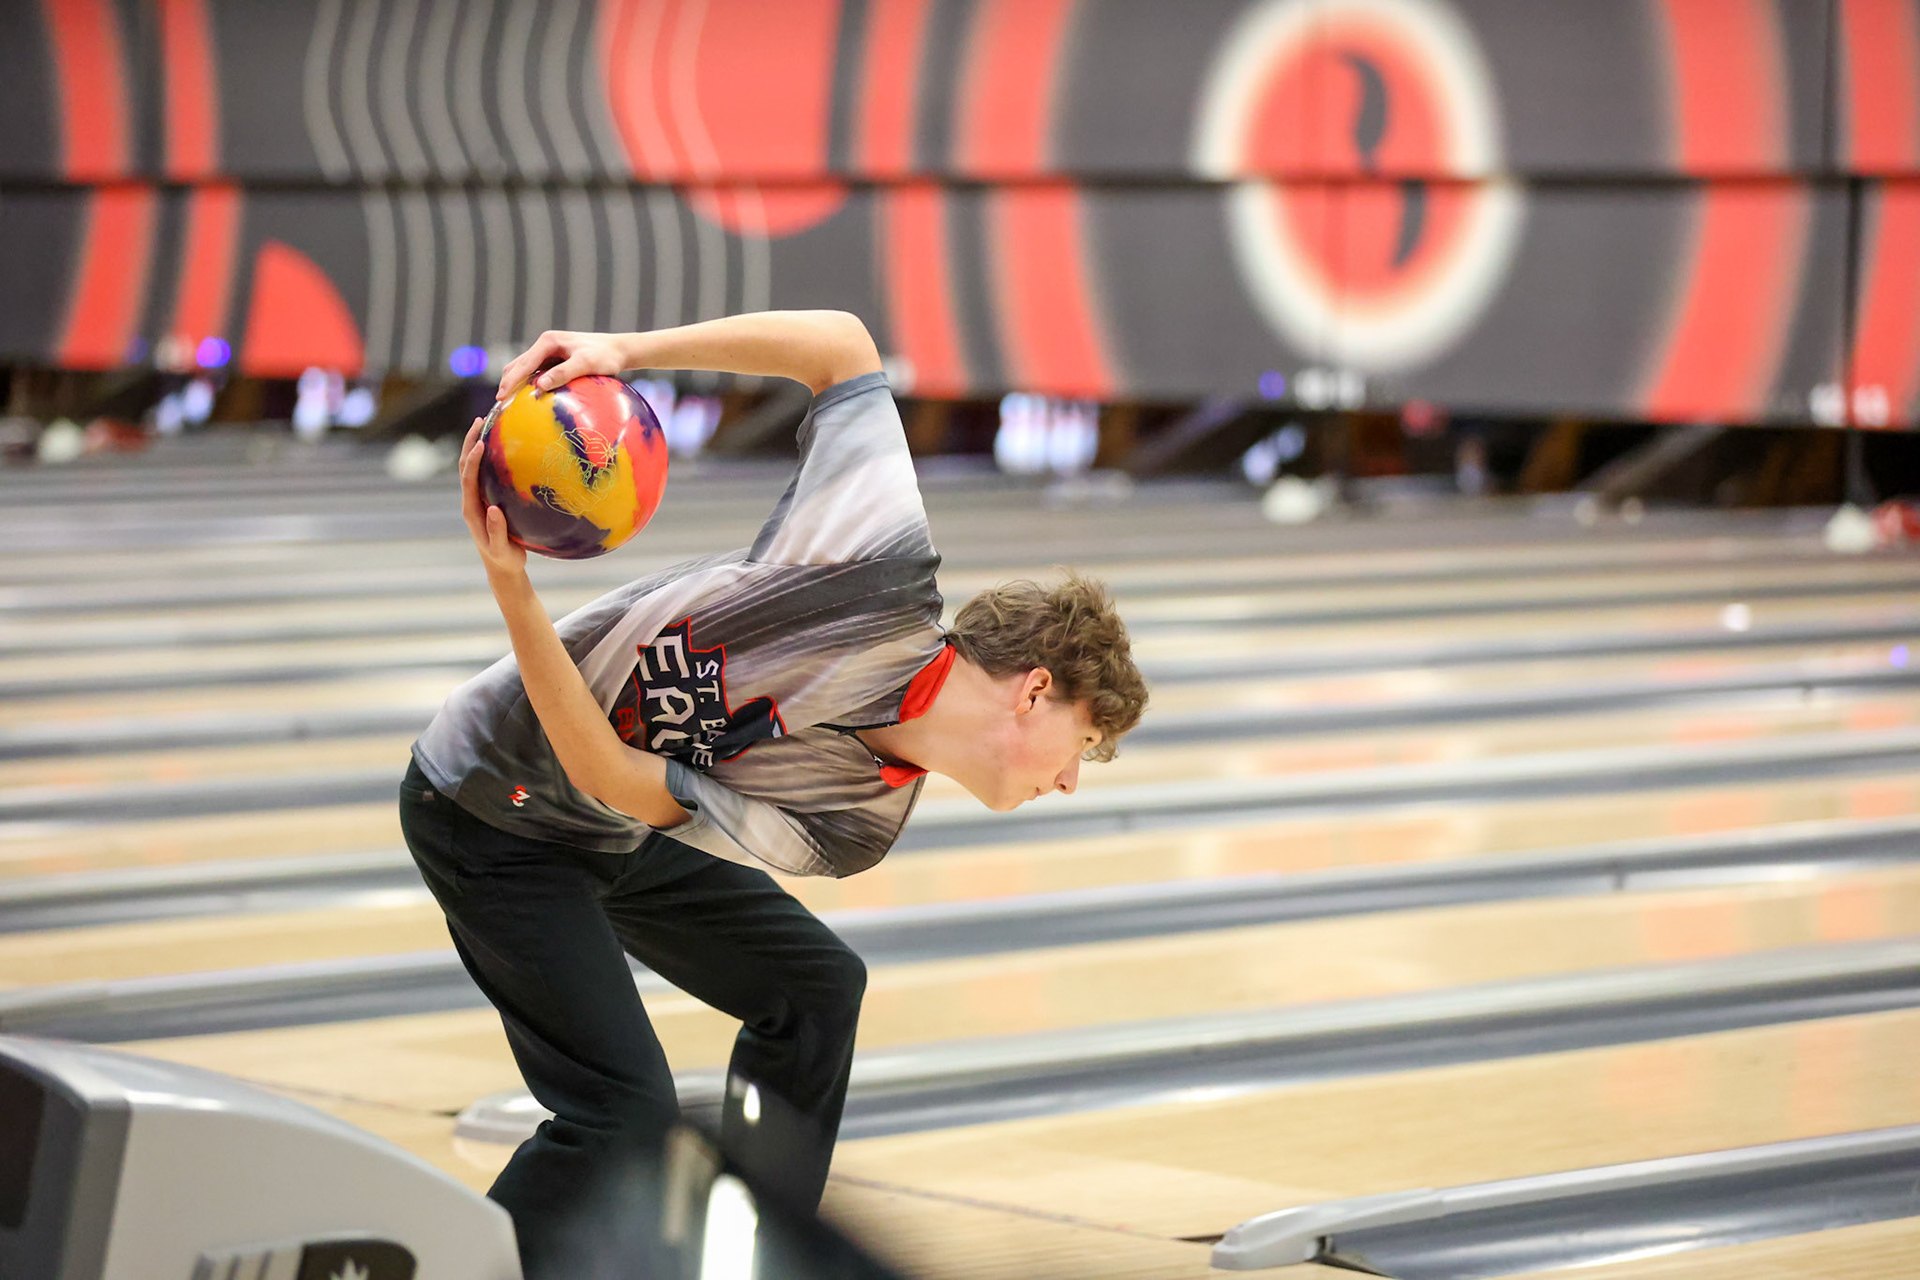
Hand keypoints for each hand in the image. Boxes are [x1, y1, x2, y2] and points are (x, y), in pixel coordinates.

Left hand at [459, 417, 527, 575]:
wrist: (500, 565)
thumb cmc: (505, 558)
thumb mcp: (503, 549)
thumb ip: (497, 532)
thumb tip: (494, 510)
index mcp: (472, 510)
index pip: (469, 479)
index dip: (474, 460)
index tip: (482, 443)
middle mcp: (470, 501)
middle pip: (464, 466)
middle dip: (469, 442)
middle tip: (480, 420)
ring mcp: (476, 498)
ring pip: (470, 467)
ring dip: (474, 444)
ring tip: (484, 423)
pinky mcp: (483, 498)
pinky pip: (481, 472)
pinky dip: (484, 455)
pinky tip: (496, 443)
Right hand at [496, 330, 632, 401]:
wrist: (620, 350)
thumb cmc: (605, 356)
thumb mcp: (586, 364)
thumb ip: (563, 373)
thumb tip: (540, 385)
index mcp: (548, 341)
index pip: (523, 363)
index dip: (510, 380)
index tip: (501, 397)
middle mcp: (546, 345)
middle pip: (519, 365)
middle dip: (508, 383)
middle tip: (499, 404)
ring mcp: (550, 353)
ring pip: (526, 369)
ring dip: (516, 384)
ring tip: (508, 404)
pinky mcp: (556, 361)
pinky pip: (537, 373)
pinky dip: (529, 384)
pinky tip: (528, 400)